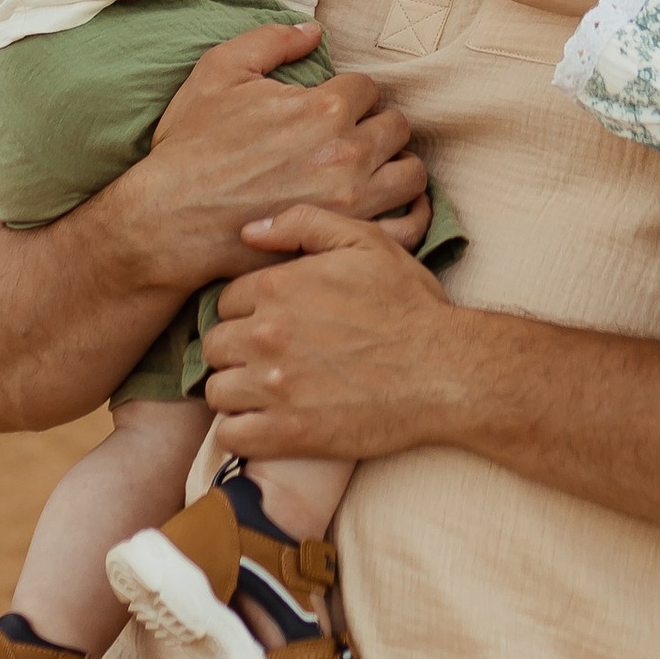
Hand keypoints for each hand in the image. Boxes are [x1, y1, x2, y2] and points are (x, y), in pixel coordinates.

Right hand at [134, 20, 425, 286]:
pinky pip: (408, 228)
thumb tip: (313, 30)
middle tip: (354, 138)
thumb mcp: (218, 73)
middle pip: (397, 127)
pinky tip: (390, 210)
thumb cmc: (190, 148)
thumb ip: (270, 40)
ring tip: (375, 171)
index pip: (368, 88)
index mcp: (323, 108)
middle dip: (377, 127)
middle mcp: (347, 152)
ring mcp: (353, 201)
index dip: (350, 94)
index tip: (333, 108)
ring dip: (396, 166)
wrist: (169, 221)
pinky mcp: (347, 240)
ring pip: (412, 174)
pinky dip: (407, 216)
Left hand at [201, 203, 475, 461]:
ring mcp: (274, 387)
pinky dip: (243, 431)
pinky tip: (268, 423)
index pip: (226, 301)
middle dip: (237, 351)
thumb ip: (303, 224)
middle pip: (215, 345)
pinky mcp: (287, 433)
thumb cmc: (408, 305)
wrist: (444, 370)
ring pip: (218, 391)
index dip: (248, 312)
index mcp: (277, 287)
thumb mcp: (365, 243)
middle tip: (270, 358)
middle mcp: (266, 335)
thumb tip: (248, 230)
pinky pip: (232, 435)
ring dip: (238, 391)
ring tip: (269, 392)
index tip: (271, 324)